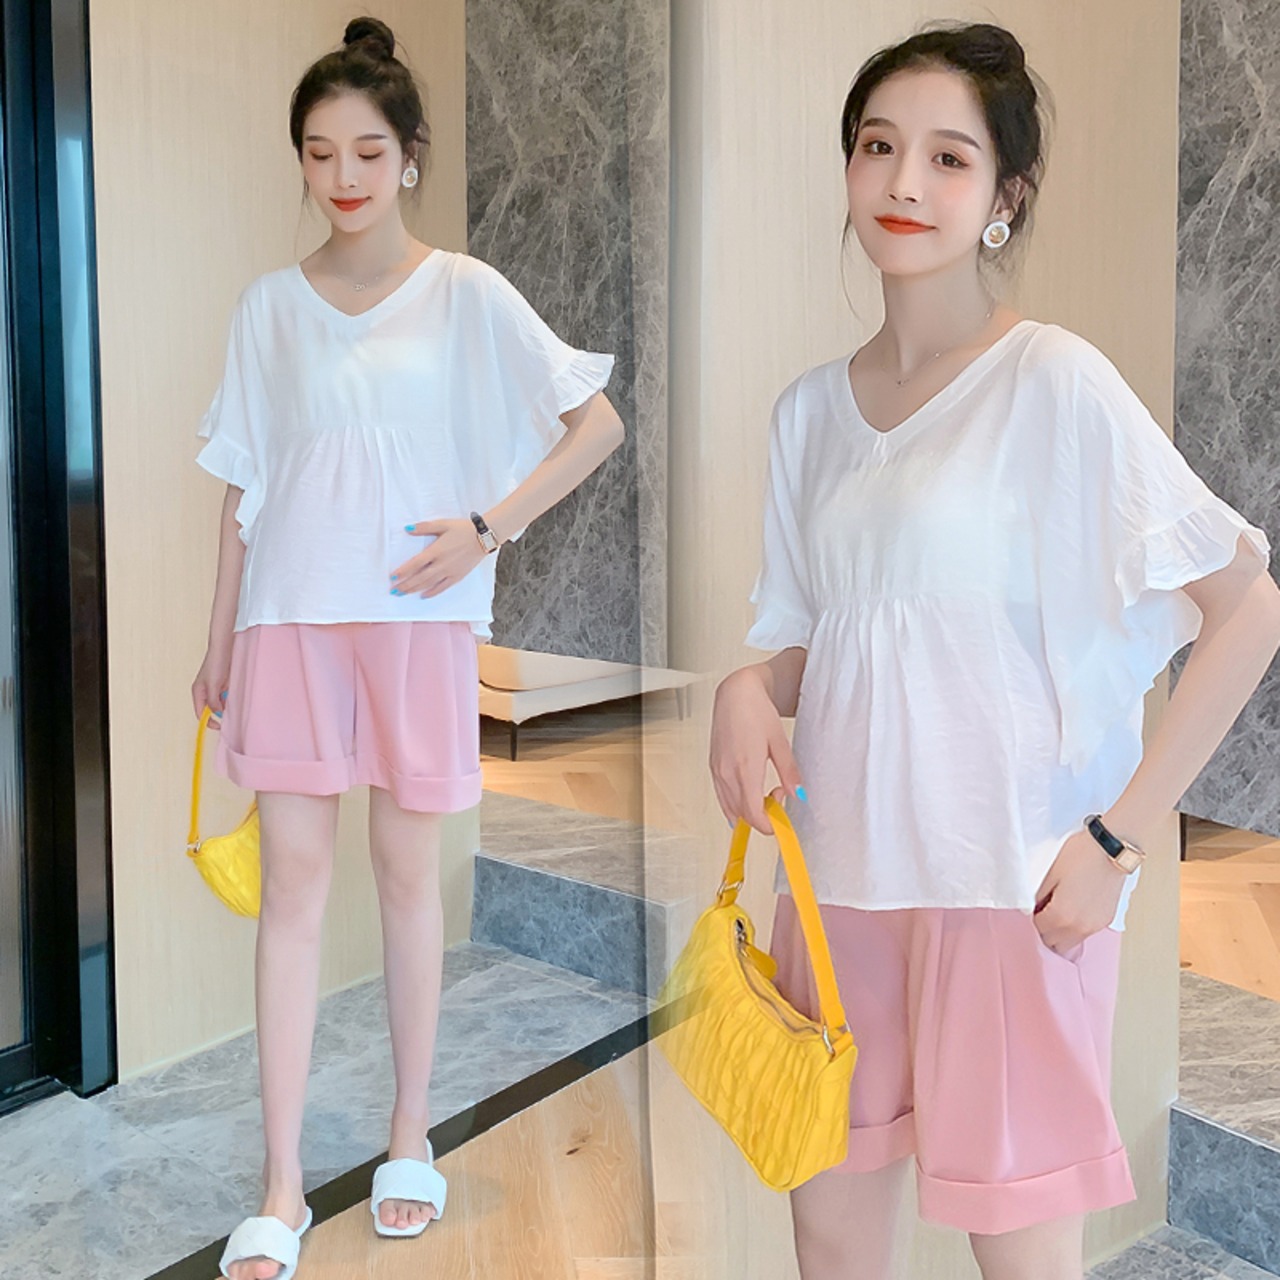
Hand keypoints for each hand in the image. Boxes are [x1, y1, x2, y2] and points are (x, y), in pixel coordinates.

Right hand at [191, 646, 230, 730]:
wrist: (224, 648)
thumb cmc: (216, 664)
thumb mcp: (213, 686)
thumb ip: (213, 701)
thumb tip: (216, 714)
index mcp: (198, 692)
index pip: (200, 713)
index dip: (208, 721)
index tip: (219, 727)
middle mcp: (204, 692)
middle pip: (210, 709)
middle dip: (218, 715)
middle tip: (229, 719)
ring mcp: (214, 688)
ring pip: (219, 704)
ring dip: (225, 707)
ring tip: (234, 709)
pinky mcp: (222, 684)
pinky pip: (225, 697)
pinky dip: (230, 700)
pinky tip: (236, 700)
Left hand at [392, 518, 486, 597]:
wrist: (484, 537)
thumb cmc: (463, 529)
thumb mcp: (443, 524)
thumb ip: (424, 527)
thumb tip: (407, 529)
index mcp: (436, 550)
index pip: (415, 564)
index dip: (403, 571)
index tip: (392, 577)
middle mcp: (441, 564)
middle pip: (419, 577)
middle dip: (405, 585)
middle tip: (394, 590)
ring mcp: (450, 572)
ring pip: (429, 584)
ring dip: (414, 589)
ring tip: (403, 593)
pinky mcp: (457, 576)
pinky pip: (443, 587)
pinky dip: (432, 592)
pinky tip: (423, 595)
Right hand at [709, 666, 805, 835]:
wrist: (735, 694)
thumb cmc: (756, 711)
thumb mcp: (780, 742)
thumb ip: (789, 772)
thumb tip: (798, 794)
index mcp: (746, 768)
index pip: (753, 813)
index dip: (767, 825)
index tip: (780, 820)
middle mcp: (727, 773)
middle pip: (742, 814)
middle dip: (761, 816)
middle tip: (778, 798)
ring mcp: (717, 771)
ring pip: (729, 808)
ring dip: (747, 811)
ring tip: (764, 793)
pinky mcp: (713, 767)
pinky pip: (721, 796)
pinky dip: (734, 804)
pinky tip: (747, 795)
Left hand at [1032, 827, 1125, 953]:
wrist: (1111, 849)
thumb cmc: (1080, 856)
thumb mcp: (1049, 873)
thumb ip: (1037, 897)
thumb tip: (1031, 909)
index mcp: (1061, 916)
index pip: (1037, 932)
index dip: (1031, 920)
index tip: (1031, 909)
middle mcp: (1079, 928)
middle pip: (1053, 943)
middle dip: (1044, 930)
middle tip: (1041, 910)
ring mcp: (1094, 926)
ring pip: (1069, 942)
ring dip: (1060, 932)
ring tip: (1057, 909)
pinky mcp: (1105, 920)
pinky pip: (1083, 933)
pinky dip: (1074, 928)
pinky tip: (1072, 908)